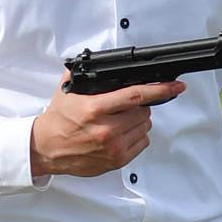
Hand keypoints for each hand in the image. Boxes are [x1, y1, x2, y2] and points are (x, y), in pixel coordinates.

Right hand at [30, 69, 185, 177]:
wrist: (46, 149)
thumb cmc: (58, 121)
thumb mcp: (67, 92)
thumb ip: (82, 74)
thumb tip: (94, 60)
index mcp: (94, 109)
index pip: (135, 96)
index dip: (160, 89)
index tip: (175, 86)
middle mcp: (105, 130)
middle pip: (143, 112)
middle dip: (141, 106)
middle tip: (127, 106)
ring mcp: (112, 148)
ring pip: (145, 127)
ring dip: (138, 121)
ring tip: (121, 120)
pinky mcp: (116, 161)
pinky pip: (142, 143)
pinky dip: (137, 136)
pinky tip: (122, 133)